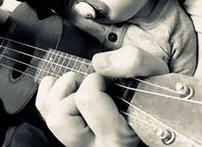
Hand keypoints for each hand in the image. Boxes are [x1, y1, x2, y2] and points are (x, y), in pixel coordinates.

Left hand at [36, 45, 168, 146]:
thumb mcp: (154, 72)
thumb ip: (133, 62)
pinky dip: (52, 92)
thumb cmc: (155, 93)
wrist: (157, 108)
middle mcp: (95, 146)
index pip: (87, 100)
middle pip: (60, 116)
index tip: (110, 81)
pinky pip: (44, 109)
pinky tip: (70, 90)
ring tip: (83, 89)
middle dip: (75, 90)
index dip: (96, 80)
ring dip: (63, 93)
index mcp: (118, 137)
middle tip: (94, 85)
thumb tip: (99, 63)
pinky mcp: (67, 133)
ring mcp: (79, 143)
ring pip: (50, 116)